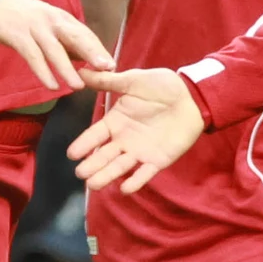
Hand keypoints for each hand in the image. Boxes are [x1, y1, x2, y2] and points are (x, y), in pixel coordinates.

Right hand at [0, 0, 114, 90]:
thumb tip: (83, 58)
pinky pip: (33, 56)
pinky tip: (51, 85)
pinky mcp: (18, 35)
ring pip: (55, 49)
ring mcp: (35, 27)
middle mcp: (51, 20)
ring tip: (79, 86)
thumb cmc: (21, 15)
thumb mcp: (46, 22)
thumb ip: (64, 38)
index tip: (112, 65)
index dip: (98, 49)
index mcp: (61, 17)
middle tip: (108, 69)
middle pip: (76, 37)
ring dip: (68, 69)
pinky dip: (43, 71)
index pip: (84, 33)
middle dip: (93, 53)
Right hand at [66, 68, 203, 192]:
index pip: (95, 136)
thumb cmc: (162, 87)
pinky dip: (135, 182)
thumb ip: (108, 81)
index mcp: (116, 121)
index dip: (83, 144)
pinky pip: (144, 173)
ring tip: (93, 185)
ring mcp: (140, 151)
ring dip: (106, 176)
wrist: (191, 96)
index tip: (71, 154)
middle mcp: (124, 140)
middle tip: (80, 174)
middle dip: (91, 165)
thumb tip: (82, 72)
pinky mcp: (158, 160)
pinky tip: (124, 189)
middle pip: (104, 156)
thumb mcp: (133, 80)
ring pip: (119, 167)